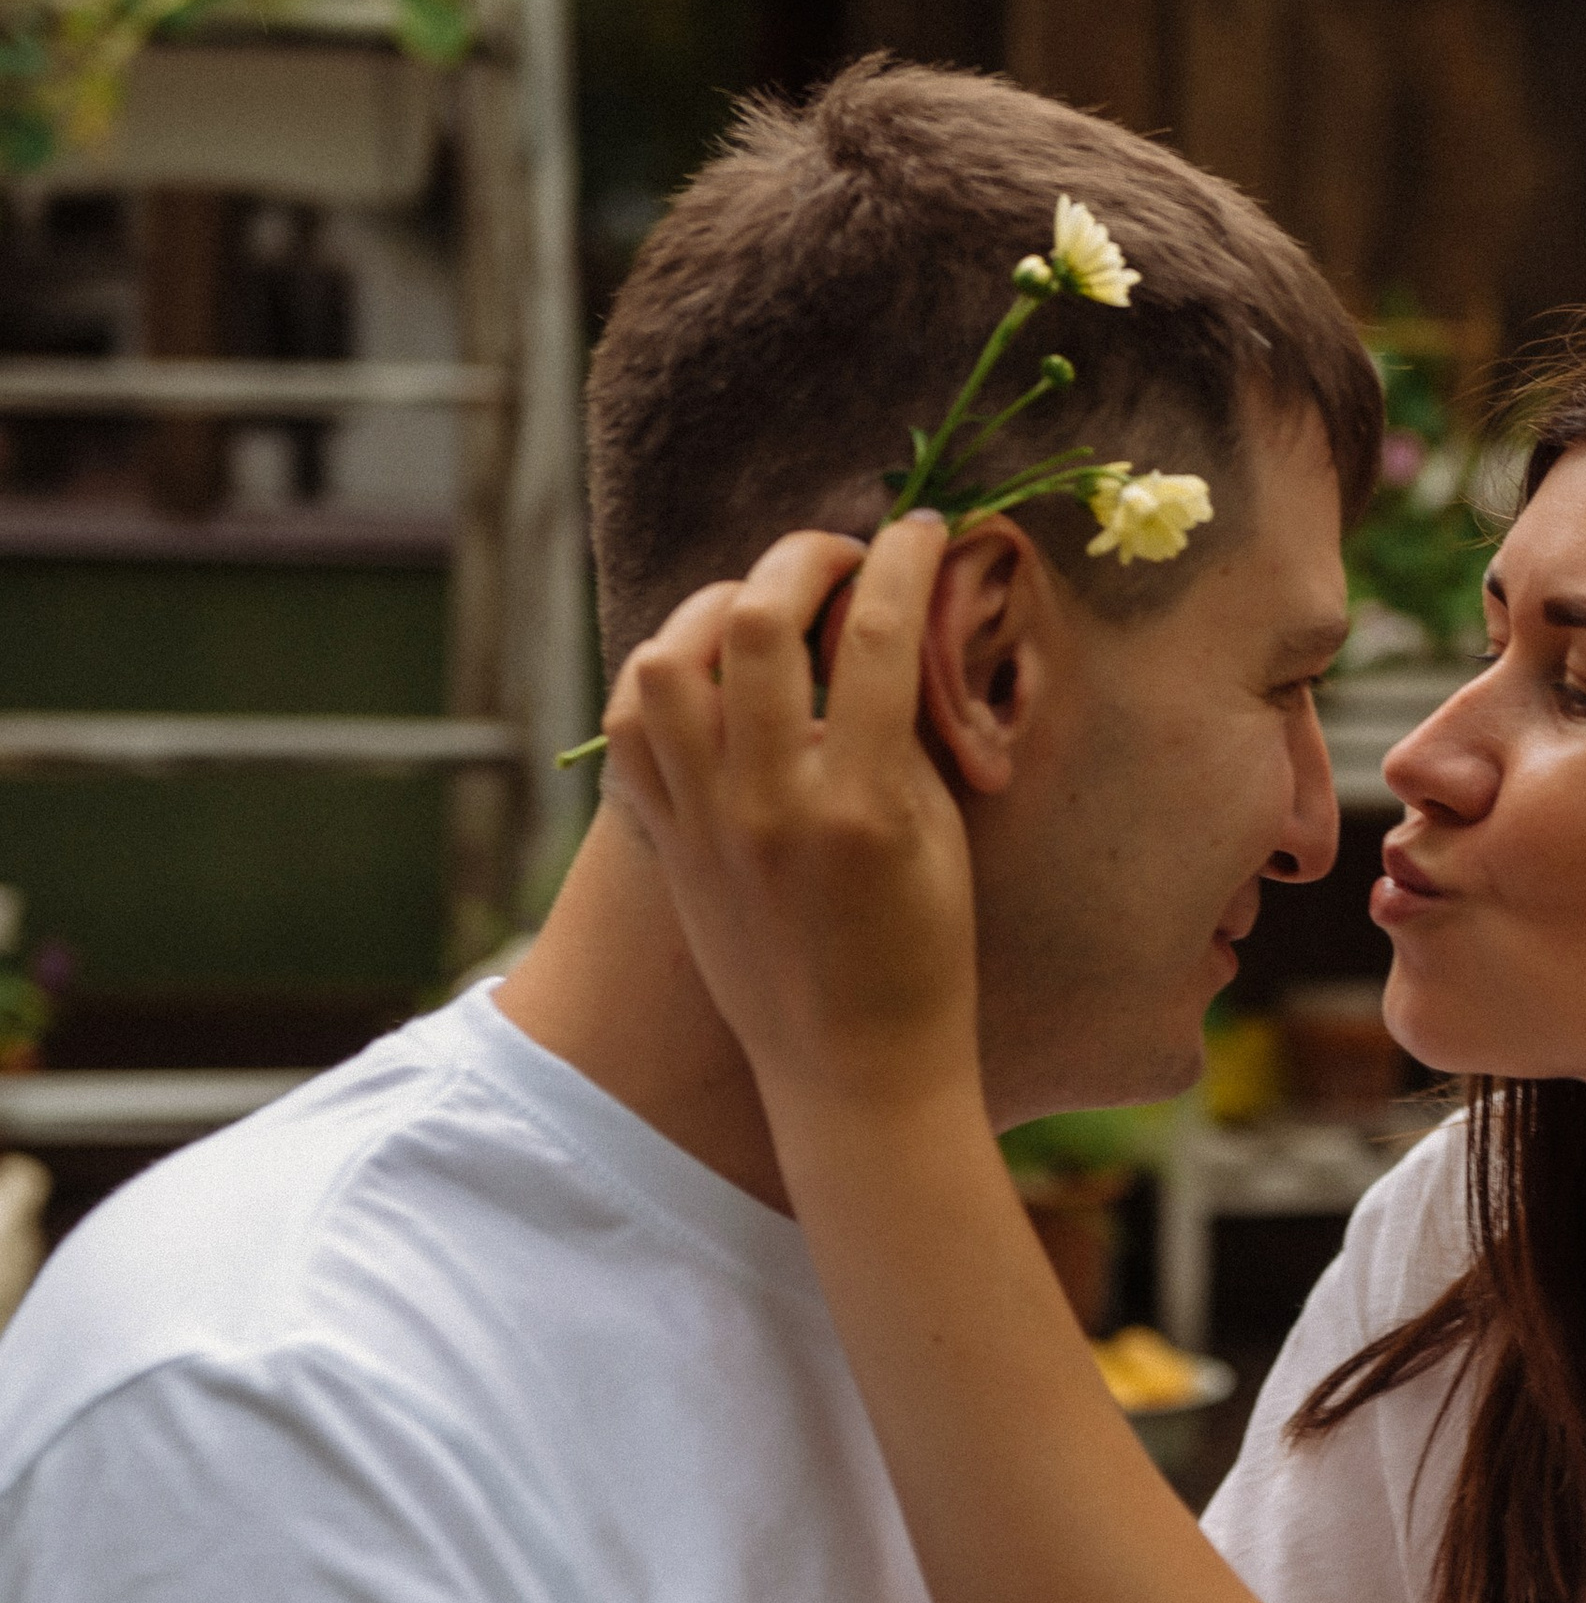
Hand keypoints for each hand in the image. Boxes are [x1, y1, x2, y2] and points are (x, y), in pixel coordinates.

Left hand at [604, 519, 976, 1121]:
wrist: (852, 1069)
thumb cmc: (922, 955)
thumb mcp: (940, 834)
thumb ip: (906, 727)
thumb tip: (890, 624)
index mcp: (858, 804)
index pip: (876, 635)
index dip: (902, 560)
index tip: (920, 532)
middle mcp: (767, 805)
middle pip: (756, 623)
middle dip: (803, 558)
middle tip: (841, 559)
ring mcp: (703, 824)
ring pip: (664, 664)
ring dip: (713, 610)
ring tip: (759, 613)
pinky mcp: (664, 844)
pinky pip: (627, 731)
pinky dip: (661, 684)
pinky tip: (706, 678)